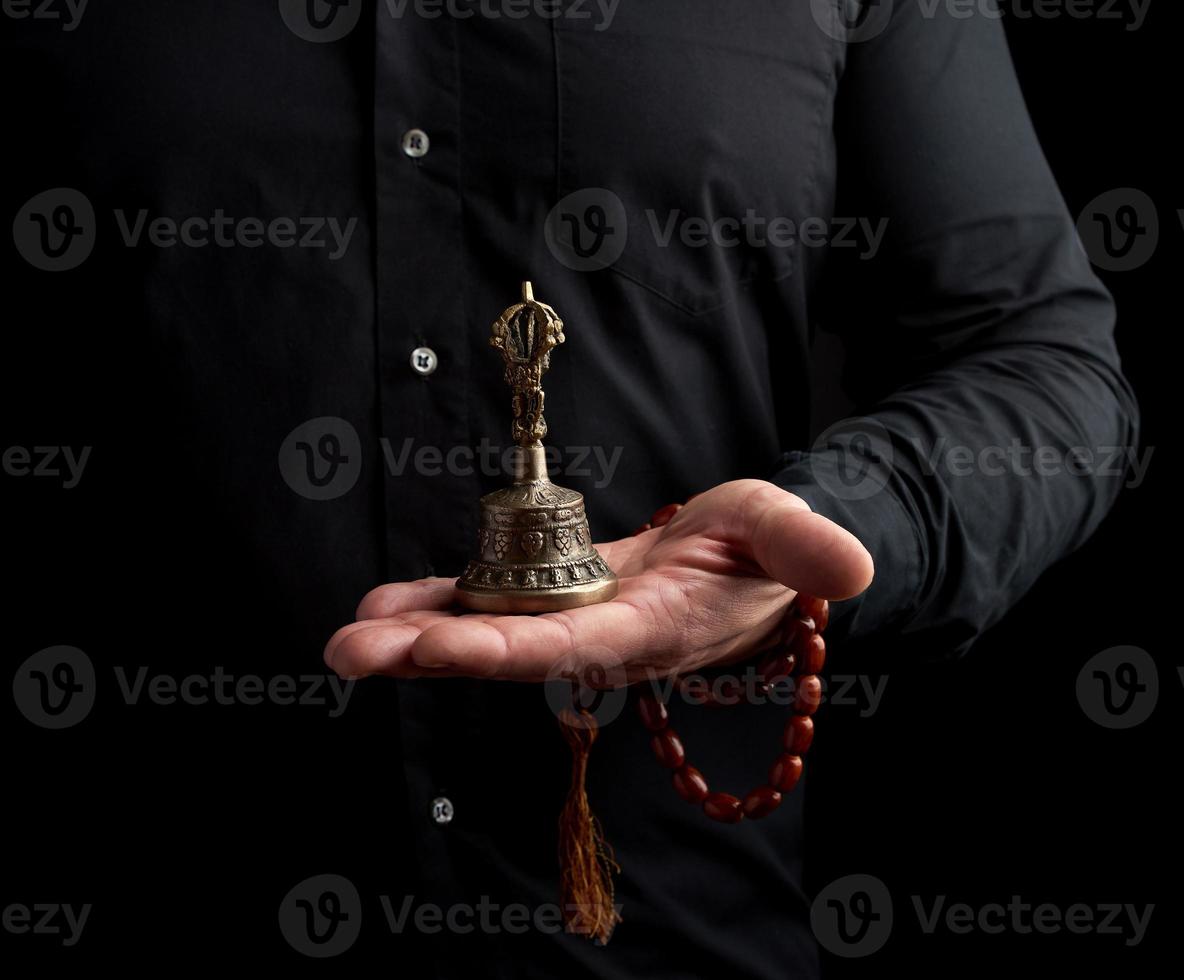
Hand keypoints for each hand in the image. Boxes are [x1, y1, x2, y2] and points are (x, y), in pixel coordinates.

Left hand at [324, 479, 872, 684]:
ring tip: (348, 638)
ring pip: (488, 634)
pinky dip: (436, 603)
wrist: (745, 564)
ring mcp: (571, 625)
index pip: (574, 649)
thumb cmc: (765, 548)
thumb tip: (852, 567)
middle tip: (350, 654)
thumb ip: (807, 545)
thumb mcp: (786, 530)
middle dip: (430, 655)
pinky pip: (491, 604)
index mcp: (650, 631)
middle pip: (508, 653)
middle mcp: (599, 644)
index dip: (508, 648)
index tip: (442, 646)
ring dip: (416, 638)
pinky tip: (383, 604)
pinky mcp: (555, 600)